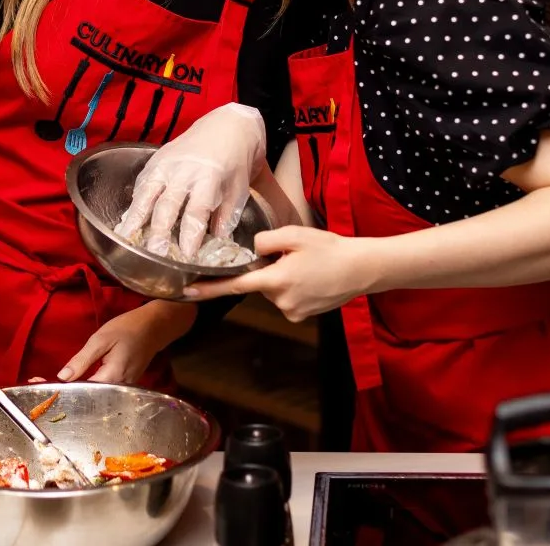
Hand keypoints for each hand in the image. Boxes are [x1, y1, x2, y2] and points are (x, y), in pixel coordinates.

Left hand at [45, 302, 197, 383]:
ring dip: (71, 392)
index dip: (56, 389)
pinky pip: (100, 390)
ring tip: (47, 387)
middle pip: (84, 398)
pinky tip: (71, 383)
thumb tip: (61, 377)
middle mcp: (117, 390)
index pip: (78, 391)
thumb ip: (82, 360)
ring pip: (92, 396)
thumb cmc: (128, 328)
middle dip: (60, 393)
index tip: (35, 383)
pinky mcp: (123, 386)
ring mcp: (122, 390)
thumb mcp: (101, 339)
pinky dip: (84, 387)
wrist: (156, 326)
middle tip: (37, 386)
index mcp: (110, 379)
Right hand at [115, 103, 266, 259]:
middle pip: (167, 205)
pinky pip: (141, 184)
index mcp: (209, 177)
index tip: (186, 255)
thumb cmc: (234, 163)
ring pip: (147, 193)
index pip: (196, 211)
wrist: (226, 127)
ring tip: (126, 238)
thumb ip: (225, 218)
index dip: (190, 235)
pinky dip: (134, 203)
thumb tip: (216, 245)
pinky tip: (127, 222)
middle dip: (158, 231)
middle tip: (153, 254)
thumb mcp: (238, 190)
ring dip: (135, 217)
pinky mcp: (156, 160)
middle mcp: (184, 171)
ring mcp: (167, 164)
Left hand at [182, 226, 377, 320]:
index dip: (209, 289)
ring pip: (273, 290)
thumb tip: (251, 249)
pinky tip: (310, 278)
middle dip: (267, 269)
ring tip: (306, 266)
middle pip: (258, 283)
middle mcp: (281, 301)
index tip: (187, 292)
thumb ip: (266, 239)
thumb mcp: (295, 235)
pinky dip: (292, 287)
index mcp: (276, 280)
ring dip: (281, 278)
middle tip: (291, 255)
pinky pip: (285, 299)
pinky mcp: (300, 315)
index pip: (235, 285)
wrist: (361, 268)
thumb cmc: (330, 249)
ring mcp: (291, 311)